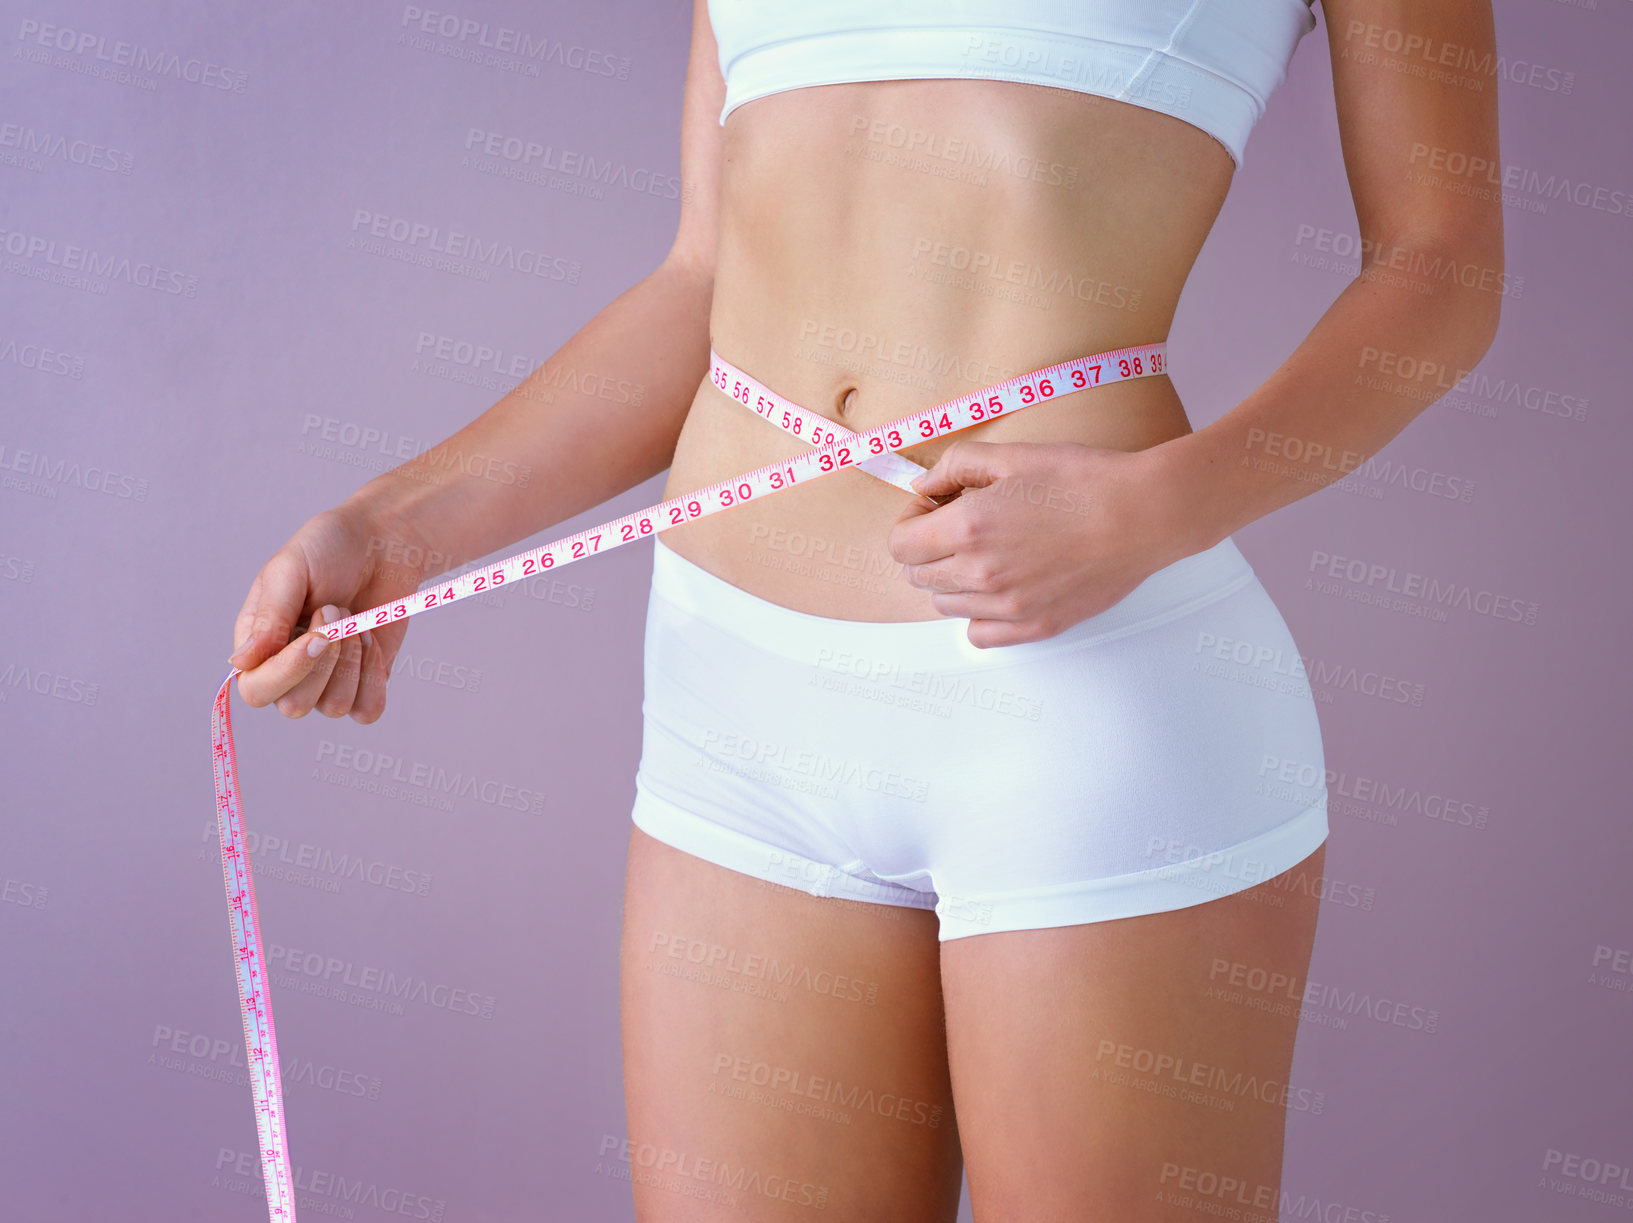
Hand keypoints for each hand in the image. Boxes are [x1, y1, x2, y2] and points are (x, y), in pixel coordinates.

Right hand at [227, 504, 436, 720]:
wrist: (381, 544)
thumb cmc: (327, 550)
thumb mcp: (290, 571)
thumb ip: (268, 617)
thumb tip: (240, 663)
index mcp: (259, 646)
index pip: (257, 690)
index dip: (288, 671)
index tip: (319, 634)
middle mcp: (289, 671)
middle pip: (295, 706)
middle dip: (325, 661)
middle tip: (336, 611)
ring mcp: (327, 681)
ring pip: (334, 707)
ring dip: (352, 662)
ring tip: (354, 621)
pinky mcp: (365, 683)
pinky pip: (367, 711)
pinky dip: (374, 676)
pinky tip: (371, 641)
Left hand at [887, 438, 1202, 647]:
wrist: (1142, 514)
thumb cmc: (1083, 481)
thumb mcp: (1011, 455)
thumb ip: (953, 467)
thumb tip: (923, 487)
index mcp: (967, 529)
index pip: (900, 546)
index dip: (911, 524)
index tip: (933, 511)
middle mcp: (980, 574)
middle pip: (918, 576)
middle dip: (928, 549)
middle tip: (961, 527)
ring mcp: (1007, 607)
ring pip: (946, 606)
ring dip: (953, 580)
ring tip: (988, 553)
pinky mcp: (1034, 626)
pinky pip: (980, 635)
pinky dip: (979, 615)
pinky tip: (1000, 588)